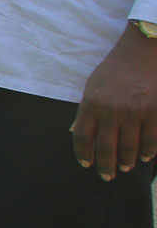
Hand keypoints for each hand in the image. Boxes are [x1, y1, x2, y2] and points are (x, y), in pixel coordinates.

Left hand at [71, 28, 156, 178]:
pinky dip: (149, 151)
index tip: (86, 164)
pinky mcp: (156, 111)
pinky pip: (152, 139)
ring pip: (130, 147)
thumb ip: (85, 110)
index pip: (83, 137)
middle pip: (106, 148)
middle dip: (106, 166)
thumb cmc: (115, 70)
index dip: (84, 154)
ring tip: (125, 167)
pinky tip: (145, 157)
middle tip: (107, 176)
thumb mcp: (92, 86)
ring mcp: (136, 112)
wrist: (142, 51)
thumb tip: (78, 133)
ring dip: (126, 161)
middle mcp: (112, 111)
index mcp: (91, 104)